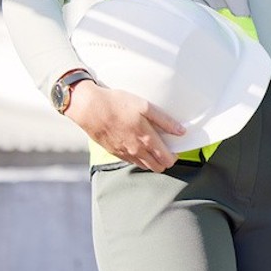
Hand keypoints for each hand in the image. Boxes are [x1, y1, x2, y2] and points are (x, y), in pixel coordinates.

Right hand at [65, 82, 184, 171]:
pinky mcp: (114, 152)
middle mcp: (136, 151)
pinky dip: (139, 158)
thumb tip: (181, 131)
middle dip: (165, 161)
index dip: (175, 156)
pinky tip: (139, 147)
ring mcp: (124, 153)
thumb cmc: (118, 104)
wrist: (89, 108)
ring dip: (152, 161)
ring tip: (154, 148)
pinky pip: (131, 162)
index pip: (166, 159)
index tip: (177, 148)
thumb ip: (165, 121)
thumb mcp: (145, 107)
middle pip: (157, 167)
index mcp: (146, 139)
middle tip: (167, 148)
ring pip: (144, 166)